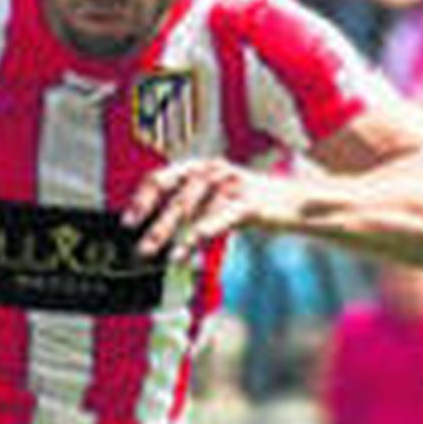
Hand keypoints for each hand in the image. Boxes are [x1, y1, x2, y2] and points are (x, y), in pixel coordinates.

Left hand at [123, 158, 287, 264]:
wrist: (294, 202)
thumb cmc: (250, 203)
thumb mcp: (216, 199)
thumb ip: (191, 207)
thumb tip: (158, 229)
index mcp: (200, 166)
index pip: (162, 177)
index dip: (142, 199)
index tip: (128, 222)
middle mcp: (213, 169)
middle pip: (175, 197)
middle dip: (155, 225)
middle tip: (141, 248)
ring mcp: (231, 184)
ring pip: (193, 209)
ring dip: (173, 235)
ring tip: (161, 257)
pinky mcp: (247, 202)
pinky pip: (216, 220)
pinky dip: (197, 237)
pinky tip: (185, 252)